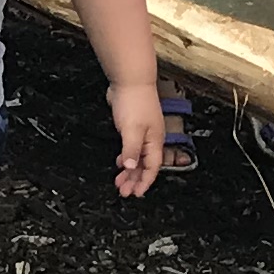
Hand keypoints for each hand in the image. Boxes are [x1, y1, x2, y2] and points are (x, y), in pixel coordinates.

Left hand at [107, 78, 167, 196]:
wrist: (129, 80)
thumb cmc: (134, 102)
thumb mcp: (131, 130)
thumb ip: (131, 150)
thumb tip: (132, 167)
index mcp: (155, 141)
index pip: (152, 167)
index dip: (144, 181)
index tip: (136, 193)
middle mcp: (151, 139)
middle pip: (145, 165)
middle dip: (135, 179)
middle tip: (123, 192)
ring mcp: (142, 132)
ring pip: (137, 157)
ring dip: (129, 170)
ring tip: (119, 182)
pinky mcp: (132, 126)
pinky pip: (131, 148)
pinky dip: (126, 157)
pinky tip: (120, 162)